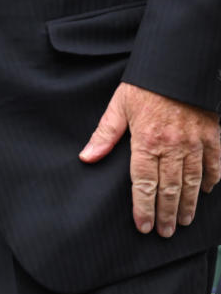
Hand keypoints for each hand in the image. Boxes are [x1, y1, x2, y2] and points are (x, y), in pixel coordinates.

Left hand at [79, 82, 220, 237]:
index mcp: (147, 141)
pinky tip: (206, 192)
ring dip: (189, 204)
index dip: (143, 208)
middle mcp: (173, 145)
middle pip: (169, 188)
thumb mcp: (118, 106)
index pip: (143, 184)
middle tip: (166, 233)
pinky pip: (215, 161)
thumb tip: (86, 158)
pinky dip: (211, 178)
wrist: (180, 60)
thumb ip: (104, 135)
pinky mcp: (213, 132)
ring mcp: (196, 140)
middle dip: (167, 214)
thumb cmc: (146, 84)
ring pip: (192, 180)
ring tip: (185, 222)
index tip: (144, 227)